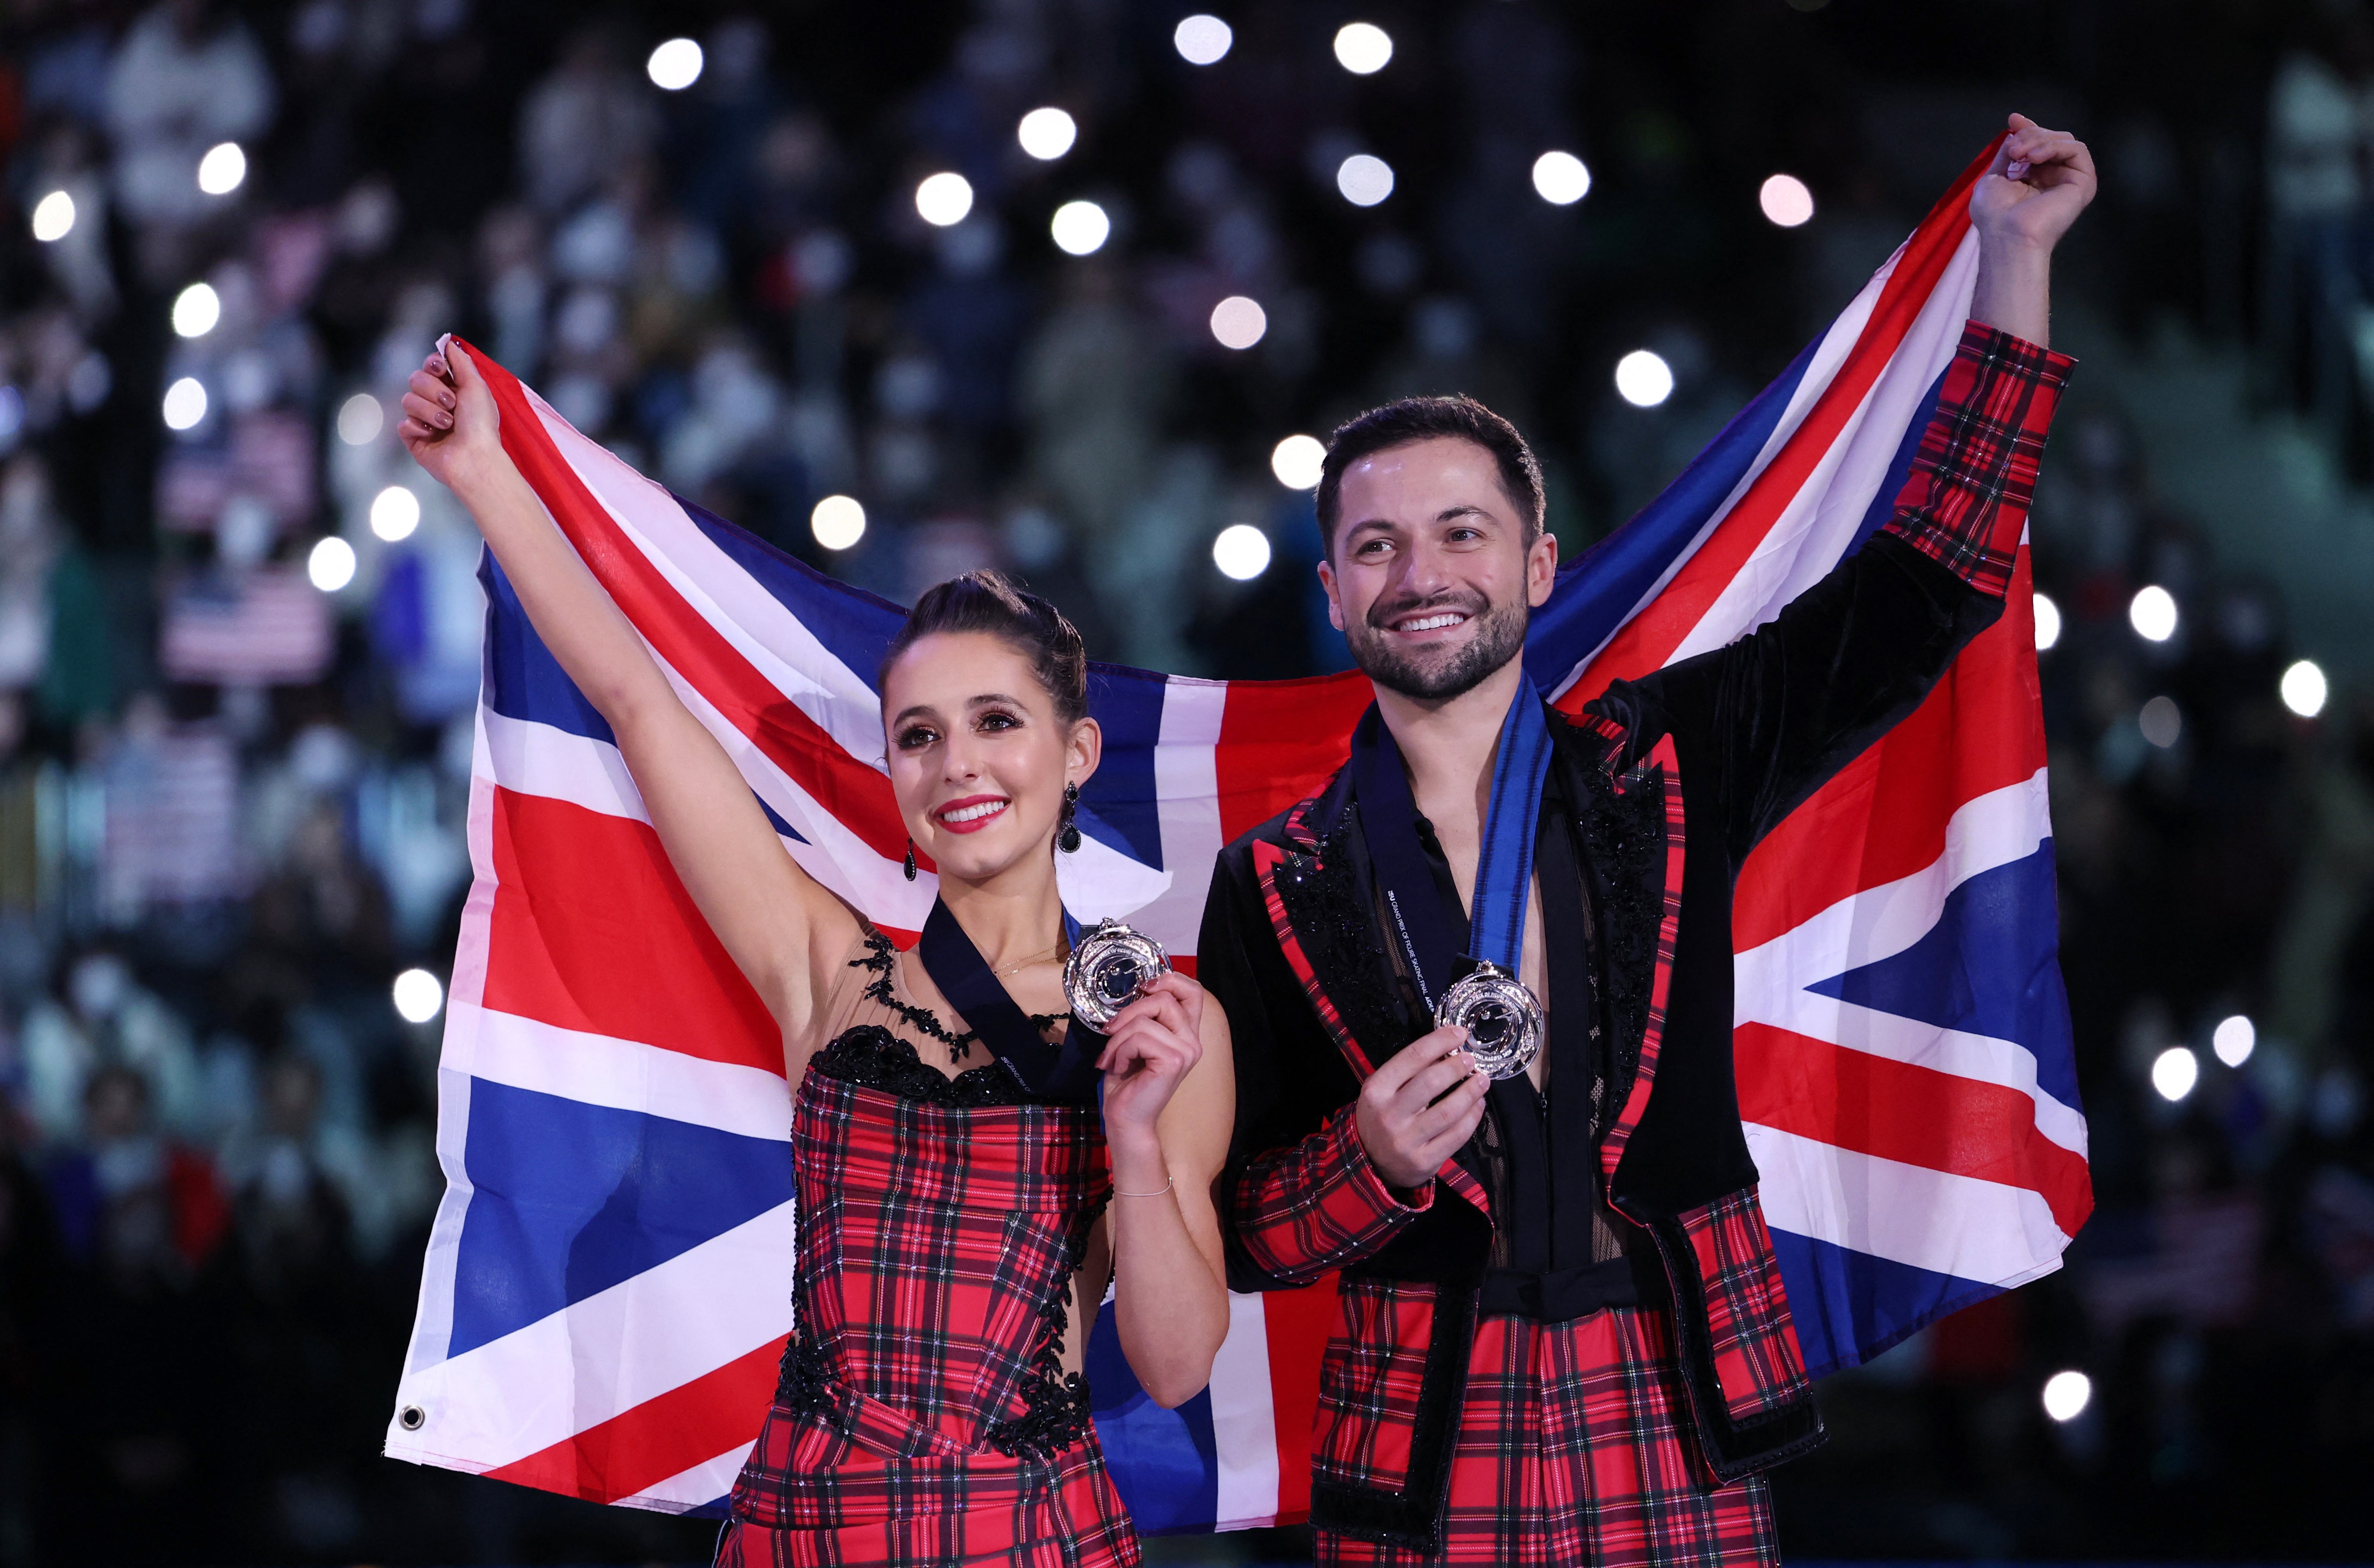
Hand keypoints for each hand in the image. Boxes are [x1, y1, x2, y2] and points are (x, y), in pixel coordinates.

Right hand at [398, 341, 505, 496]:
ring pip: (408, 400)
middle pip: (415, 379)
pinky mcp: (414, 438)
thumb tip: (450, 343)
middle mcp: (437, 403)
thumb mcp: (476, 386)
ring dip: (429, 411)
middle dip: (433, 390)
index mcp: (453, 389)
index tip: (440, 369)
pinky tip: (433, 436)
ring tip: (448, 424)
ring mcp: (424, 421)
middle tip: (451, 405)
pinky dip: (419, 428)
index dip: (432, 364)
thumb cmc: (480, 424)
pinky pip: (403, 423)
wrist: (474, 457)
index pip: (430, 366)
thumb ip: (462, 362)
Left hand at [1096, 972, 1204, 1159]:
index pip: (1193, 991)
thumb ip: (1145, 1017)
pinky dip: (1119, 1050)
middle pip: (1165, 998)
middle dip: (1130, 1010)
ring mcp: (1186, 1051)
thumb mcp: (1136, 1041)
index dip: (1170, 979)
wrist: (1126, 1119)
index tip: (1144, 987)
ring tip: (1113, 1057)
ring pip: (1146, 1019)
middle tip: (1111, 1030)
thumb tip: (1137, 991)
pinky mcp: (1174, 1060)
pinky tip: (1118, 1066)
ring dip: (1118, 1037)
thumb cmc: (1128, 1082)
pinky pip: (1139, 1037)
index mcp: (1186, 1034)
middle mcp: (1193, 1041)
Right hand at [1354, 1025, 1488, 1190]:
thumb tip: (1447, 1049)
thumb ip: (1408, 1071)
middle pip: (1431, 1083)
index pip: (1412, 1057)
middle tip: (1471, 1060)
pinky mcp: (1424, 1161)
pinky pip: (1456, 1136)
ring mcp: (1406, 1141)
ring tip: (1482, 1080)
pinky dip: (1473, 1117)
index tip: (1460, 1033)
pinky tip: (1478, 1105)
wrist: (1369, 1162)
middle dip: (1456, 1067)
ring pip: (1448, 1112)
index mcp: (1376, 1090)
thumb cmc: (1381, 1117)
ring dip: (1471, 1092)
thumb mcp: (1382, 1090)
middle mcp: (1389, 1115)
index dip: (1440, 1041)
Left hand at [1969, 113, 2095, 254]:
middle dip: (2029, 135)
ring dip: (2038, 140)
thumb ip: (2008, 152)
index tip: (2013, 120)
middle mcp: (2054, 177)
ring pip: (2063, 140)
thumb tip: (2016, 127)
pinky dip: (2054, 147)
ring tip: (2019, 155)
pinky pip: (2076, 149)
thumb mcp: (1994, 176)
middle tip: (2013, 149)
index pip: (2039, 144)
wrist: (2007, 236)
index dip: (2028, 129)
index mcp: (2034, 178)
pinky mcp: (2084, 181)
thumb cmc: (1995, 215)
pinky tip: (2034, 158)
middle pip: (2051, 138)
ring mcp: (2070, 179)